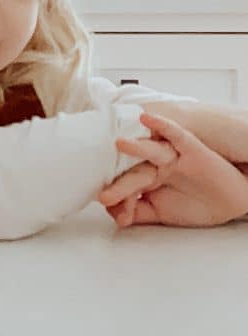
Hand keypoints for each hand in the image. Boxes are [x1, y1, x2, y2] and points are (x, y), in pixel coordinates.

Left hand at [98, 112, 247, 229]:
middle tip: (104, 196)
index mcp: (145, 178)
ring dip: (135, 147)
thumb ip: (138, 213)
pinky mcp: (190, 149)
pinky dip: (162, 125)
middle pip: (133, 171)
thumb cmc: (195, 204)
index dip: (117, 197)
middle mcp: (155, 165)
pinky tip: (146, 118)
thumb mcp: (160, 212)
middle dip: (120, 185)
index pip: (125, 185)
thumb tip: (116, 217)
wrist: (229, 202)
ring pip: (150, 150)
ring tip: (119, 144)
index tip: (109, 207)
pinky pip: (175, 134)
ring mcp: (172, 156)